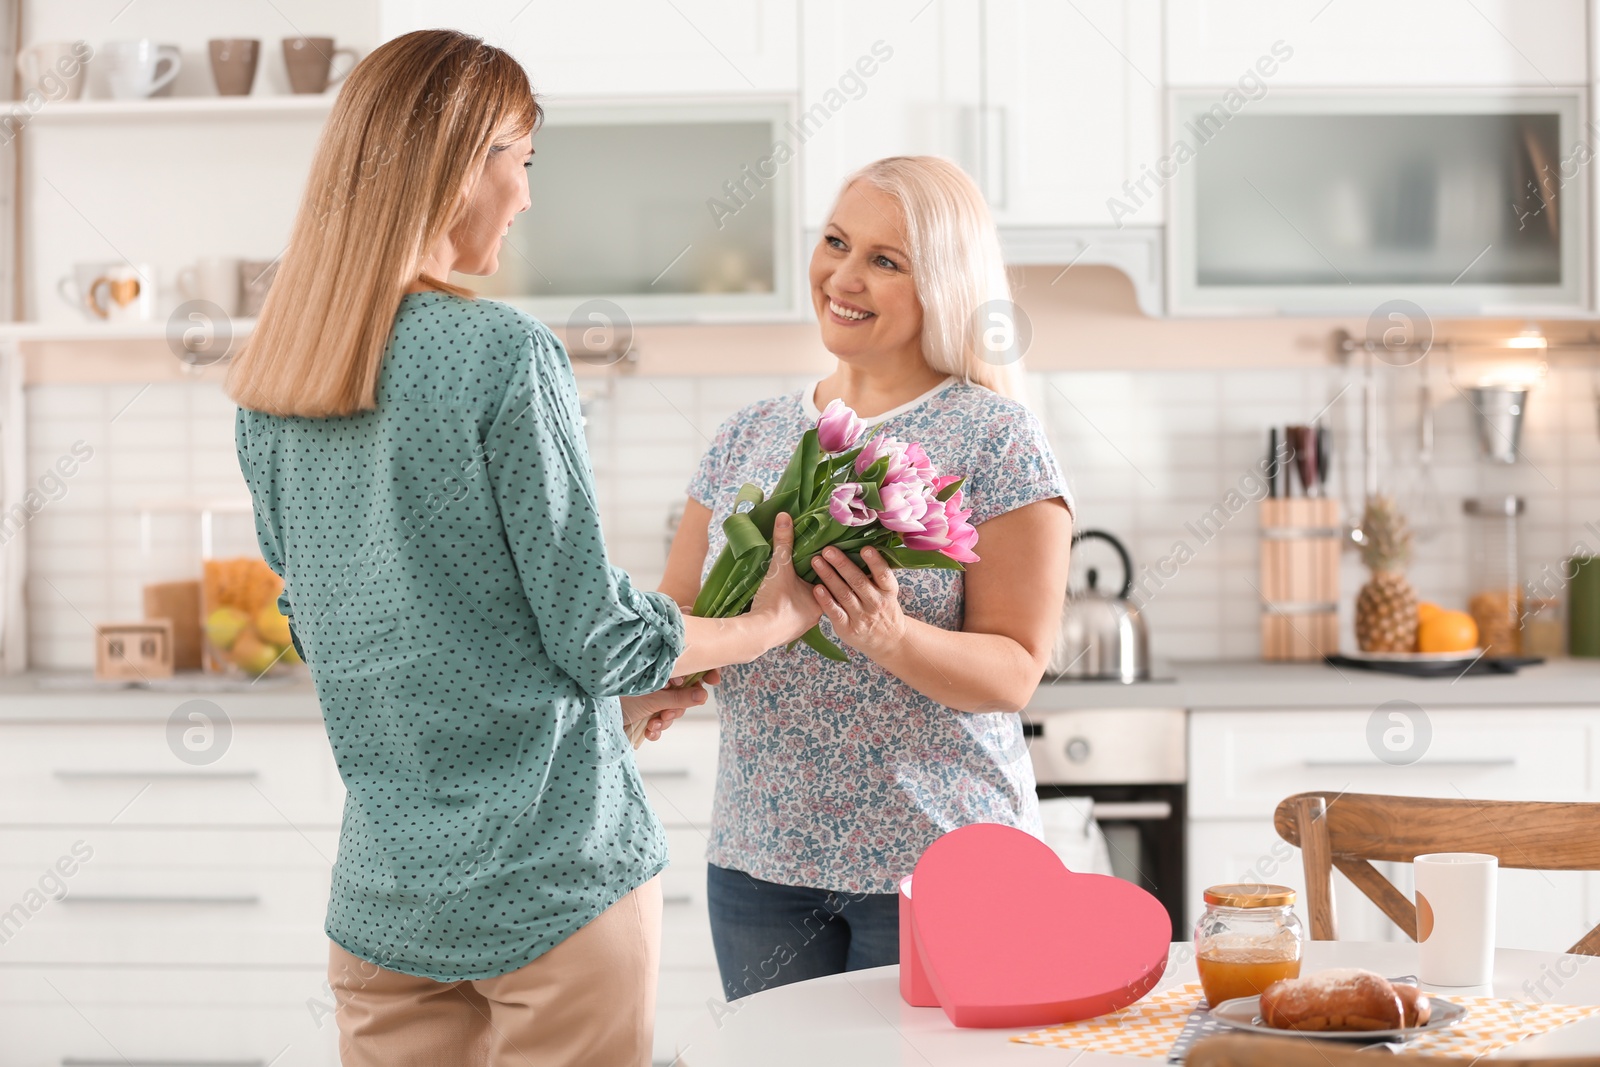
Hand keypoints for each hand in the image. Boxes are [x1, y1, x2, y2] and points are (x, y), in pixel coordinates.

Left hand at [620, 669, 719, 741]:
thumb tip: (705, 694)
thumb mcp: (652, 699)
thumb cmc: (618, 700)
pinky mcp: (645, 711)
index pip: (688, 666)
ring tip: (653, 724)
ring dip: (666, 719)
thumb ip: (680, 698)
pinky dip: (657, 728)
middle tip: (667, 714)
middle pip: (684, 692)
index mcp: (659, 669)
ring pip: (673, 708)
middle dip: (678, 707)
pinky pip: (661, 720)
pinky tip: (649, 731)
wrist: (596, 717)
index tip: (713, 680)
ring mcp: (652, 696)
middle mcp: (657, 680)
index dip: (703, 672)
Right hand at [748, 513, 822, 648]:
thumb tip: (785, 516)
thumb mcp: (780, 567)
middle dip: (805, 584)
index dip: (818, 570)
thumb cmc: (775, 602)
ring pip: (802, 608)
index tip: (811, 558)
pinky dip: (785, 610)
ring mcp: (801, 628)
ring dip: (795, 598)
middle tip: (796, 572)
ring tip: (785, 586)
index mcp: (821, 601)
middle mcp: (815, 618)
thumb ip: (783, 542)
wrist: (758, 633)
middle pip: (814, 594)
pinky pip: (790, 618)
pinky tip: (777, 603)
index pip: (825, 581)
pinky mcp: (786, 635)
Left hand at [812, 545, 905, 658]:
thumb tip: (857, 544)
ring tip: (816, 561)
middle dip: (842, 564)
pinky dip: (826, 600)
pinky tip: (816, 588)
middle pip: (858, 581)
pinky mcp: (848, 628)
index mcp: (888, 590)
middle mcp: (876, 603)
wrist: (888, 640)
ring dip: (829, 576)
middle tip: (827, 549)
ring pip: (844, 594)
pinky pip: (835, 612)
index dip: (875, 562)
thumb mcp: (887, 591)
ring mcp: (862, 617)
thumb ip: (875, 573)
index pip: (883, 574)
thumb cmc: (883, 607)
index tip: (865, 548)